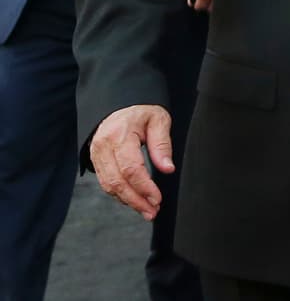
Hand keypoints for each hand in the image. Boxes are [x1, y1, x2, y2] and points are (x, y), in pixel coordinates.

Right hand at [88, 104, 173, 220]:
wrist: (118, 104)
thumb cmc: (141, 111)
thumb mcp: (158, 120)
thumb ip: (162, 145)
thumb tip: (168, 169)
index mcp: (119, 134)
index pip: (130, 168)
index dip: (144, 187)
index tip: (158, 199)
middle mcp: (103, 146)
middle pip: (117, 181)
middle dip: (136, 200)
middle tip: (152, 211)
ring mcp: (96, 155)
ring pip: (109, 185)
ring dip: (128, 201)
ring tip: (147, 210)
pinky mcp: (95, 161)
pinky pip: (106, 182)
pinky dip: (121, 194)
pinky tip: (135, 200)